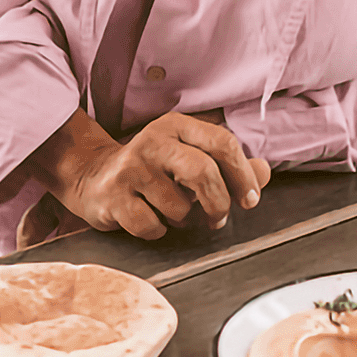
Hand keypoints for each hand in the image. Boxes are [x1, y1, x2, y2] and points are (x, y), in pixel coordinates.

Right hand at [35, 108, 269, 243]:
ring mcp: (131, 168)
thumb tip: (264, 173)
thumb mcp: (189, 157)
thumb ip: (229, 166)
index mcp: (176, 126)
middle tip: (218, 218)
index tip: (250, 200)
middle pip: (203, 172)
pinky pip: (151, 225)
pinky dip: (157, 230)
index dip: (243, 175)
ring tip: (171, 212)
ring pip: (178, 206)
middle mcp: (153, 141)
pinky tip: (149, 218)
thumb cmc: (153, 170)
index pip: (223, 143)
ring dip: (183, 219)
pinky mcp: (113, 195)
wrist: (93, 177)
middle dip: (218, 203)